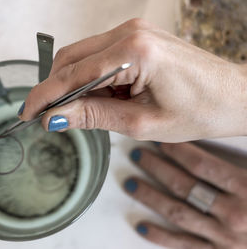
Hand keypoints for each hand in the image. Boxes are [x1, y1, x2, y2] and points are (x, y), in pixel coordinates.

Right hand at [19, 18, 246, 141]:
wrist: (234, 96)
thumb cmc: (200, 110)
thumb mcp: (141, 124)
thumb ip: (93, 116)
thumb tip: (55, 118)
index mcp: (135, 52)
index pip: (74, 74)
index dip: (46, 95)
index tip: (28, 112)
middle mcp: (130, 32)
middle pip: (72, 58)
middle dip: (54, 88)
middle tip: (45, 116)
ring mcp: (132, 31)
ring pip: (82, 56)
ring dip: (72, 84)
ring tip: (80, 112)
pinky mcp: (135, 37)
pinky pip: (97, 55)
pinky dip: (89, 78)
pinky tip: (97, 97)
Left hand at [124, 142, 246, 248]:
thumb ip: (245, 159)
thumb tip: (232, 128)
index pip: (202, 166)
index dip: (177, 152)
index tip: (160, 141)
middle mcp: (233, 215)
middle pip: (184, 186)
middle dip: (157, 168)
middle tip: (138, 155)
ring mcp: (224, 239)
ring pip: (177, 212)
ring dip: (150, 197)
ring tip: (130, 183)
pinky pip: (184, 246)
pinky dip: (161, 236)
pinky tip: (142, 226)